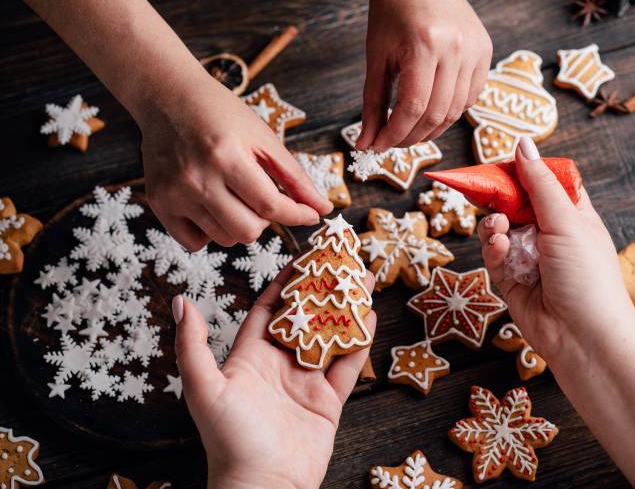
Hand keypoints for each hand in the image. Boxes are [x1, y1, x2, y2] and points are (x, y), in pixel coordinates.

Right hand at [139, 75, 332, 250]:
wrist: (169, 98)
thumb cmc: (221, 114)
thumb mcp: (263, 137)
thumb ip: (295, 177)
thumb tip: (322, 209)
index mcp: (226, 156)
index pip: (270, 206)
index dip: (297, 215)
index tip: (310, 216)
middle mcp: (196, 178)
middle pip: (248, 231)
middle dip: (266, 220)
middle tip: (261, 197)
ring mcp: (174, 193)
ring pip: (225, 239)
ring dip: (240, 225)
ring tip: (236, 196)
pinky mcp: (158, 203)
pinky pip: (195, 243)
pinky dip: (211, 232)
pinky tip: (213, 207)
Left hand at [173, 267, 376, 488]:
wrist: (263, 488)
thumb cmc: (229, 440)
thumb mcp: (204, 388)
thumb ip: (192, 345)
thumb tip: (181, 301)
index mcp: (250, 357)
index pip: (271, 308)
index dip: (286, 281)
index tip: (303, 255)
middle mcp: (280, 365)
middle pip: (306, 316)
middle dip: (322, 288)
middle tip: (341, 260)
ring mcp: (306, 382)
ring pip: (330, 335)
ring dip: (345, 308)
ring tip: (363, 279)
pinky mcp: (328, 402)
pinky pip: (347, 365)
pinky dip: (359, 341)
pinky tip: (368, 316)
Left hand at [357, 0, 491, 149]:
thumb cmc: (393, 10)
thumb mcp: (376, 55)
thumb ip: (372, 102)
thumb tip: (366, 142)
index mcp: (425, 44)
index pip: (413, 107)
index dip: (394, 134)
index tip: (378, 146)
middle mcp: (456, 48)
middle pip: (437, 115)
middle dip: (411, 137)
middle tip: (392, 142)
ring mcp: (476, 50)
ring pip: (455, 111)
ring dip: (431, 129)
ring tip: (409, 130)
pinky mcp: (486, 51)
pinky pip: (470, 97)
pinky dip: (449, 112)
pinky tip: (431, 110)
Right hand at [477, 138, 634, 361]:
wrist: (583, 338)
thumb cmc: (588, 278)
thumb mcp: (567, 222)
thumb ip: (539, 184)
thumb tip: (523, 144)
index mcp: (573, 215)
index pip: (545, 182)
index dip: (524, 171)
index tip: (501, 163)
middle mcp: (550, 234)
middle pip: (516, 203)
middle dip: (500, 198)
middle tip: (483, 190)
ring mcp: (529, 258)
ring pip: (498, 228)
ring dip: (494, 225)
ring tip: (499, 230)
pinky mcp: (511, 280)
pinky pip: (493, 256)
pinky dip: (493, 250)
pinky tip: (499, 249)